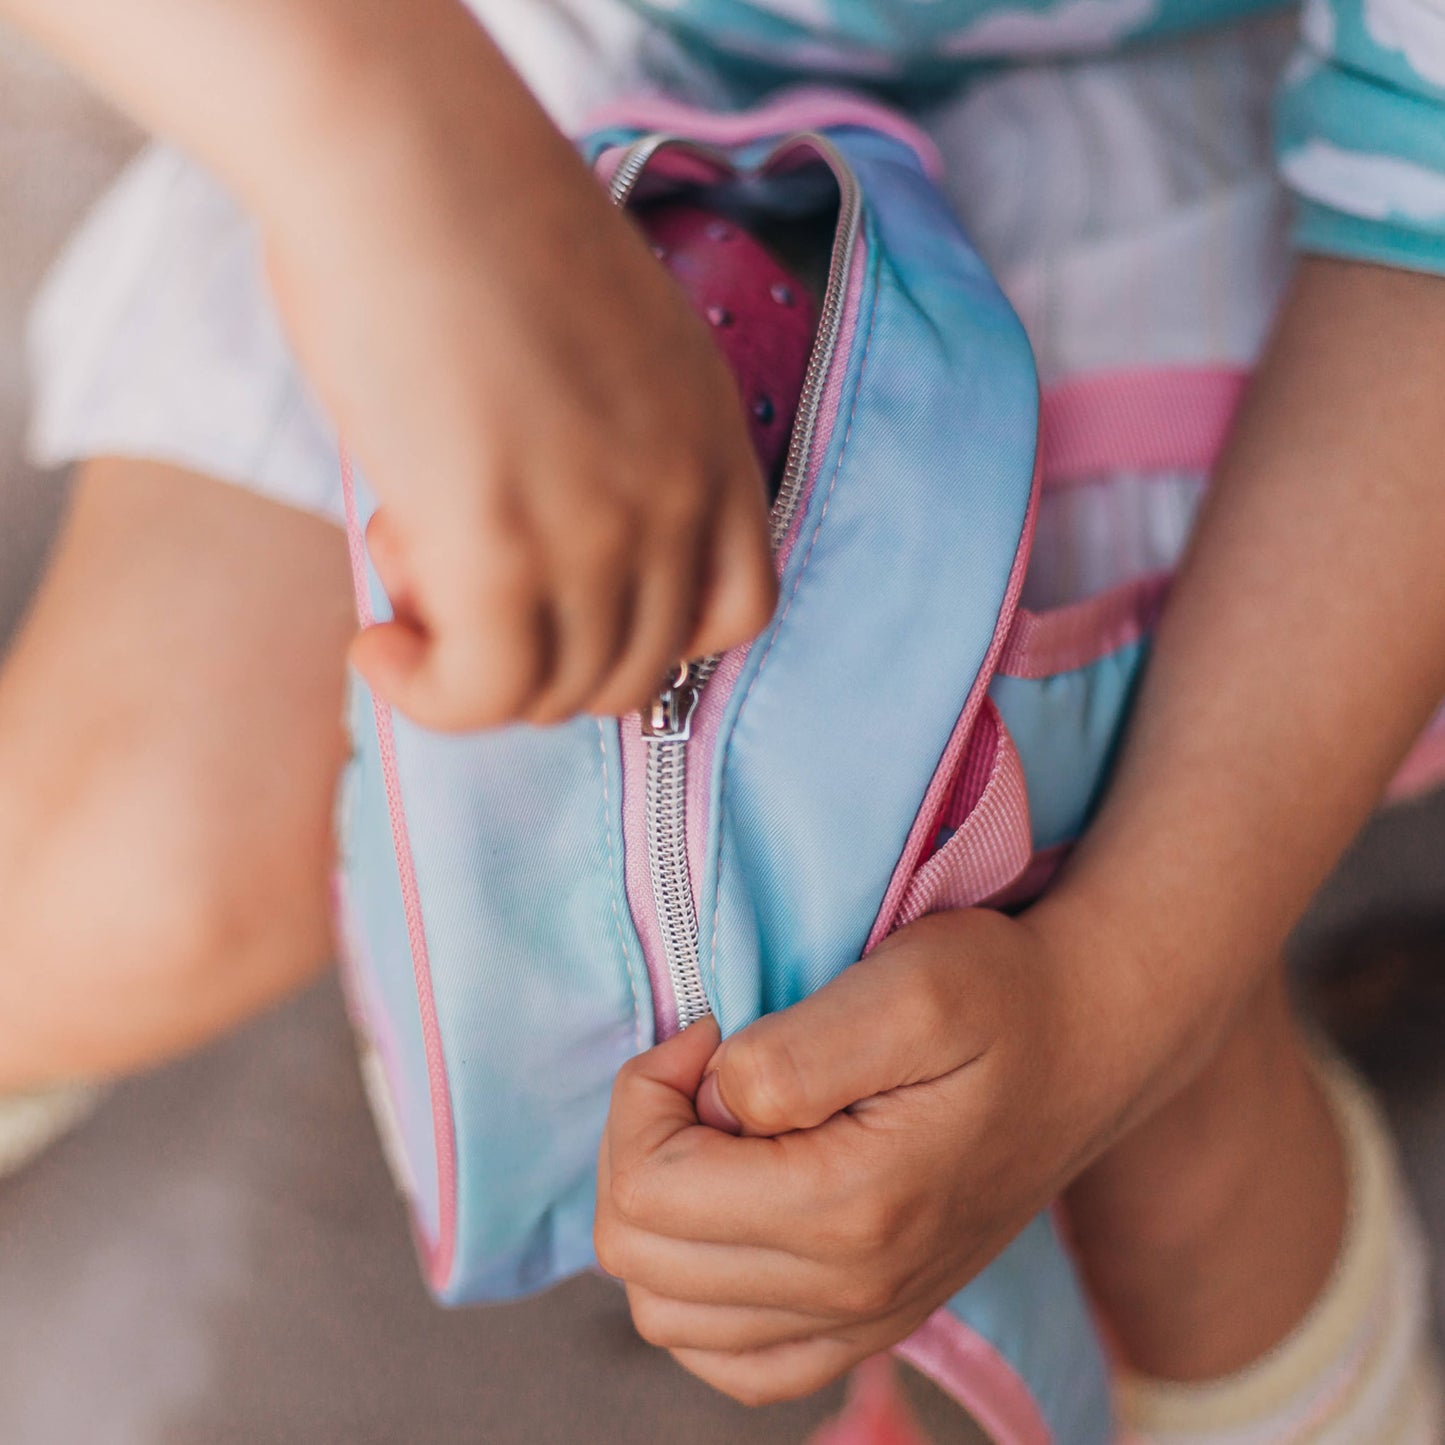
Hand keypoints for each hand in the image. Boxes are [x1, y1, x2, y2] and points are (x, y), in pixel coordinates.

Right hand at [261, 6, 776, 730]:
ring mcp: (603, 528)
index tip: (567, 612)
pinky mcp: (503, 549)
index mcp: (714, 441)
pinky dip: (427, 697)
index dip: (648, 639)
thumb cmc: (477, 227)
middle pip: (638, 673)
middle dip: (542, 659)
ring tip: (402, 580)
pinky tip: (375, 648)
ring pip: (560, 694)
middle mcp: (679, 497)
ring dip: (470, 668)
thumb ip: (612, 450)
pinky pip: (484, 694)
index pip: (739, 612)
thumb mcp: (605, 348)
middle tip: (454, 585)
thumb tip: (539, 538)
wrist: (402, 155)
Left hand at [594, 908, 1120, 1405]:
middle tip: (709, 1074)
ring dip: (661, 1212)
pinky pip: (730, 1358)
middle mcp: (850, 1293)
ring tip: (721, 1135)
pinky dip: (697, 1290)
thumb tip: (711, 1104)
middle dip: (642, 1144)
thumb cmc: (999, 998)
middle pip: (639, 1255)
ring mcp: (861, 1324)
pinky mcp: (868, 1328)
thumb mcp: (906, 986)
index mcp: (849, 1211)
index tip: (710, 1033)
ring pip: (665, 1313)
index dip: (647, 1093)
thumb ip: (790, 1056)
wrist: (1087, 1044)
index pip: (646, 1189)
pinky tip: (730, 1209)